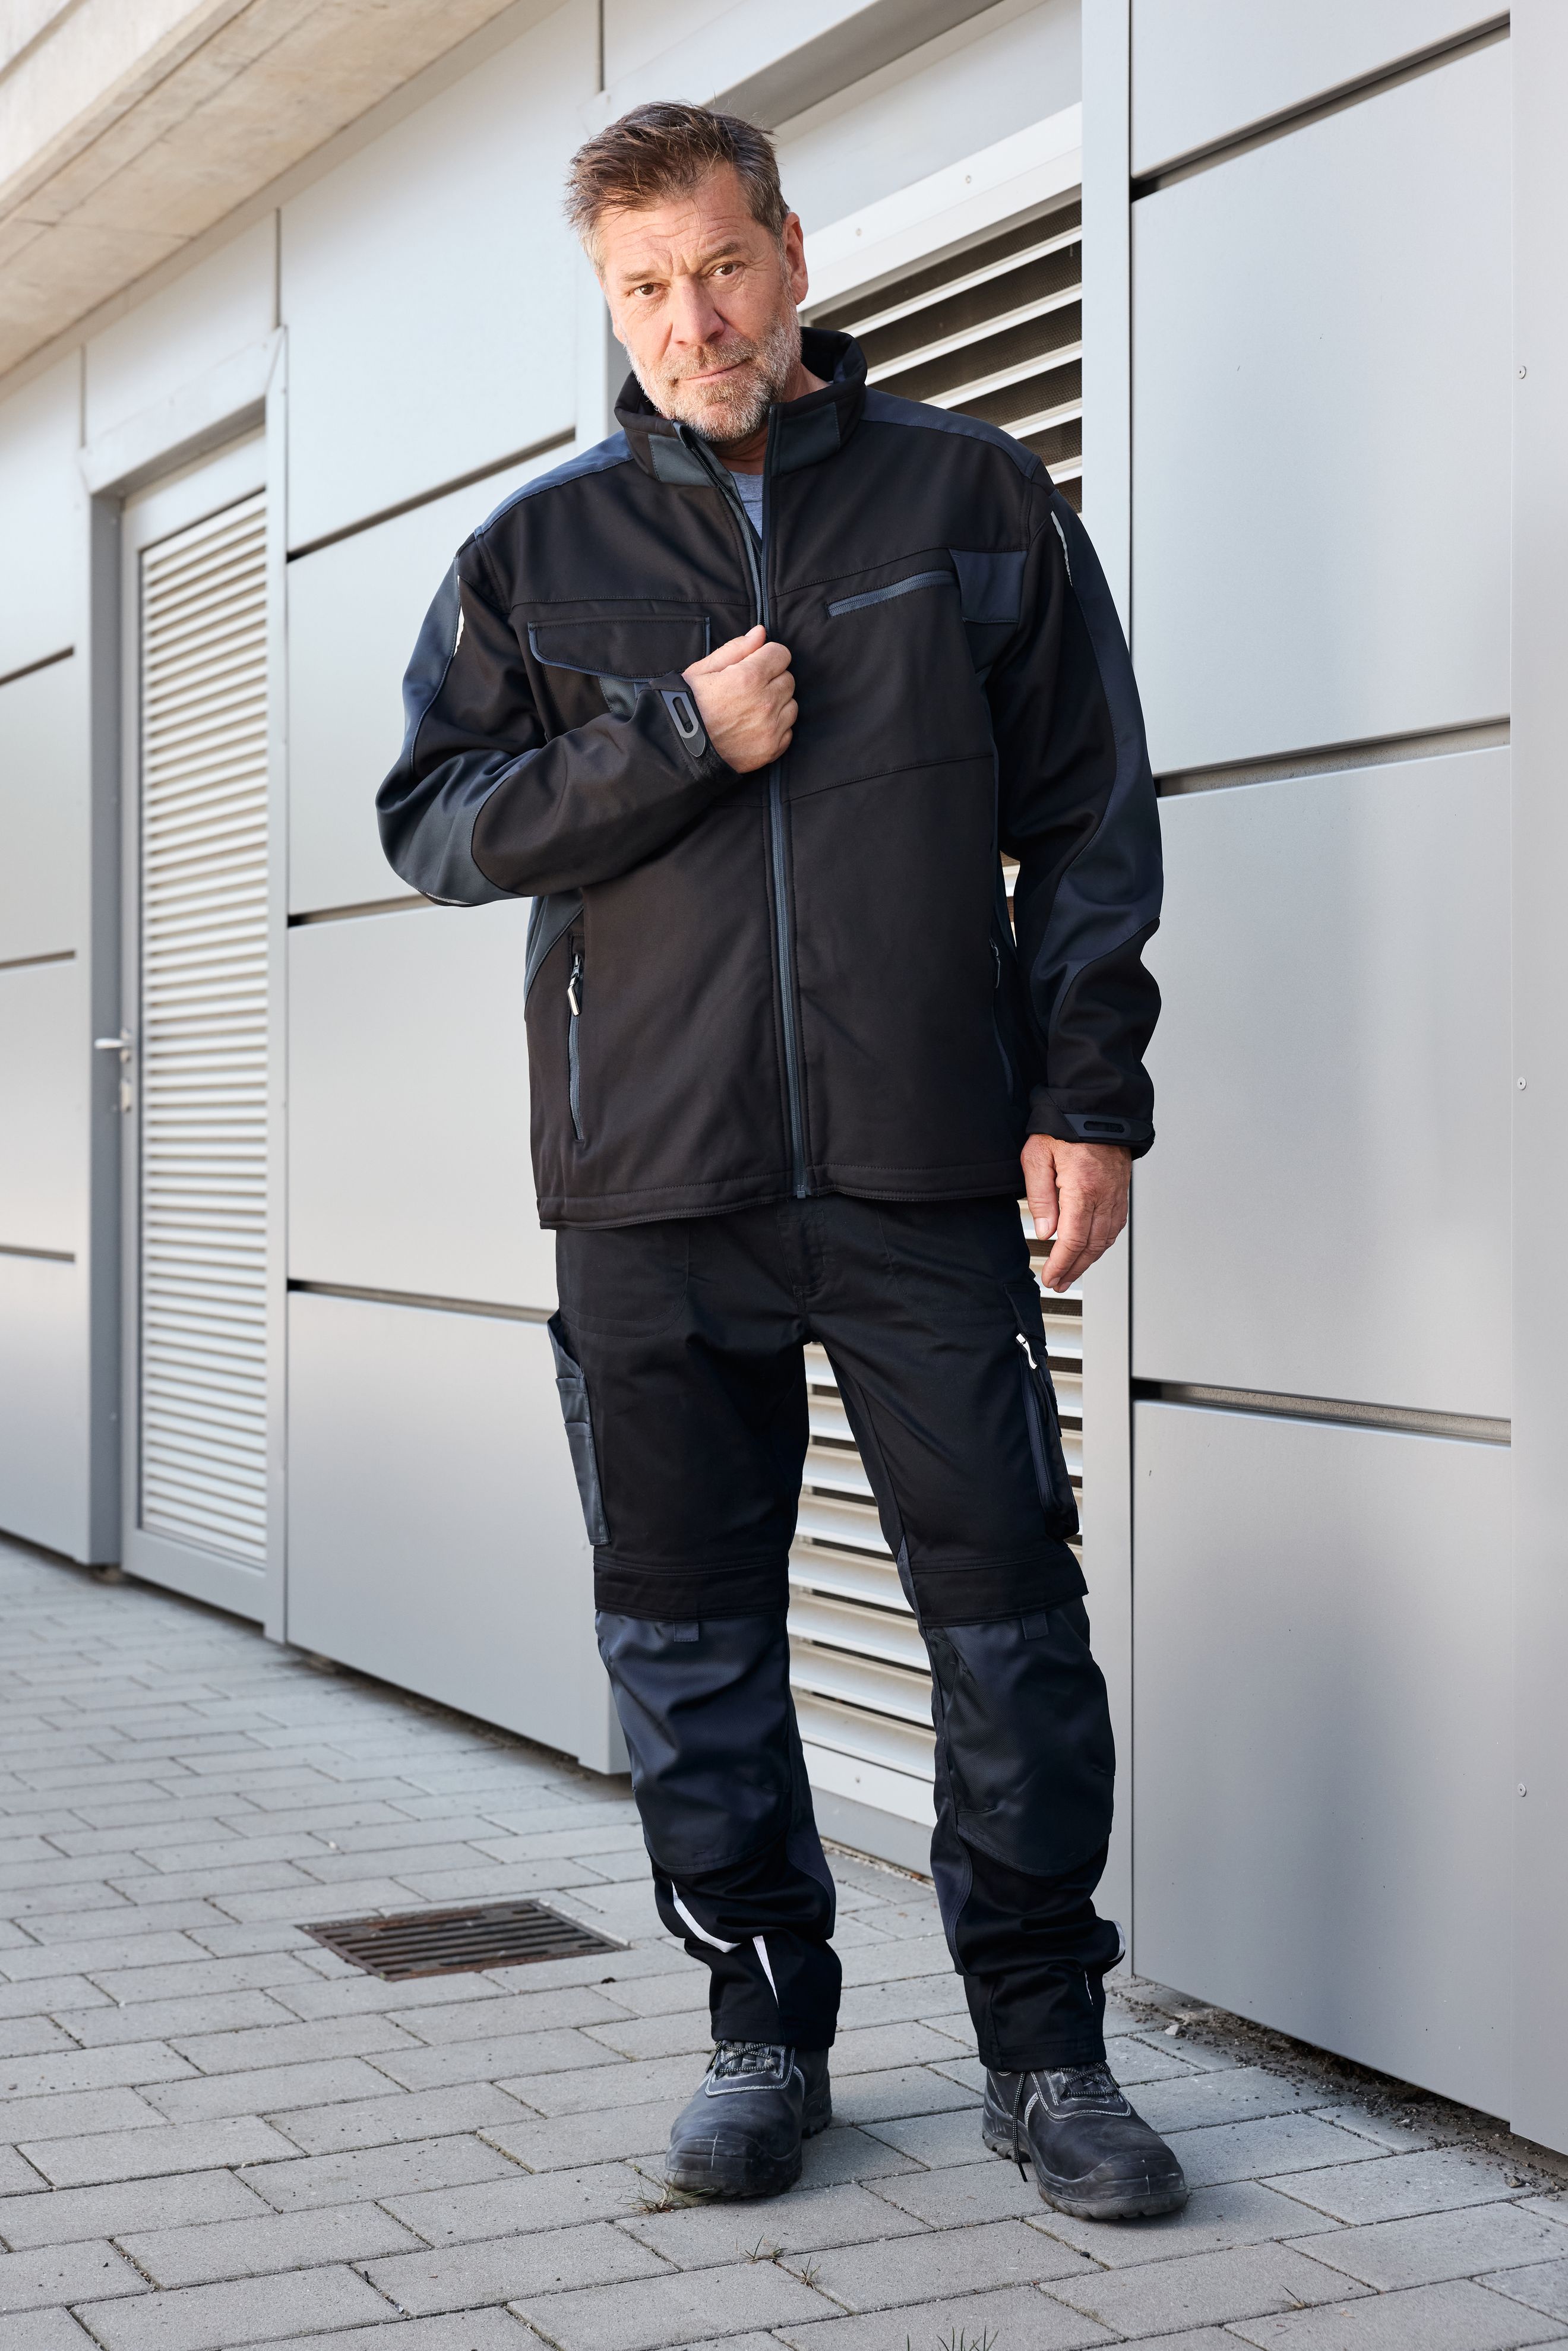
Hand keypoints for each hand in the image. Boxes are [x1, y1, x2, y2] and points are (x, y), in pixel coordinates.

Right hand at [683, 625, 795, 772]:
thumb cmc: (687, 706)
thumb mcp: (702, 671)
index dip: (767, 656)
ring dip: (777, 704)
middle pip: (788, 679)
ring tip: (751, 709)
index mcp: (749, 677)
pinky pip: (788, 730)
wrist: (681, 750)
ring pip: (791, 705)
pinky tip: (755, 727)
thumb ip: (735, 649)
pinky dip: (776, 727)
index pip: (781, 654)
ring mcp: (771, 727)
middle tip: (748, 689)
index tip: (755, 664)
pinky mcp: (772, 748)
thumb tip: (760, 632)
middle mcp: (765, 702)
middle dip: (772, 679)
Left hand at [1021, 1135, 1131, 1292]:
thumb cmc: (1065, 1125)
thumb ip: (1040, 1197)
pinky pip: (1116, 1224)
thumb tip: (1046, 1231)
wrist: (1098, 1106)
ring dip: (1090, 1260)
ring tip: (1074, 1271)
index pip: (1073, 1240)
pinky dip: (1104, 1242)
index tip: (1051, 1276)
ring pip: (1107, 1238)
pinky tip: (1093, 1248)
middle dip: (1075, 1269)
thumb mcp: (1037, 1156)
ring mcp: (1117, 1193)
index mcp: (1082, 1188)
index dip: (1061, 1264)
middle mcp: (1104, 1195)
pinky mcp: (1122, 1189)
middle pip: (1092, 1245)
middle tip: (1060, 1283)